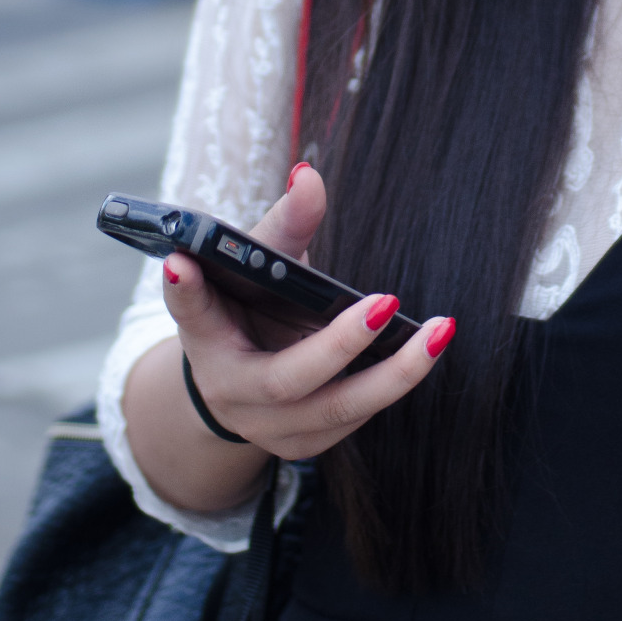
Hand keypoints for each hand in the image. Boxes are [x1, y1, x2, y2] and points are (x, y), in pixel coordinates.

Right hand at [160, 163, 453, 461]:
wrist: (240, 378)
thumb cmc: (249, 304)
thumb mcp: (258, 265)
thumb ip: (285, 224)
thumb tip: (309, 176)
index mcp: (205, 340)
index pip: (192, 311)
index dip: (187, 291)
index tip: (182, 261)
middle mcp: (231, 393)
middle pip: (286, 379)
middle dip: (341, 343)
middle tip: (387, 300)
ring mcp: (270, 428)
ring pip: (335, 409)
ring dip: (394, 373)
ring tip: (439, 329)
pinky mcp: (306, 444)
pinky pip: (355, 419)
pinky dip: (393, 383)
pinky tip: (426, 349)